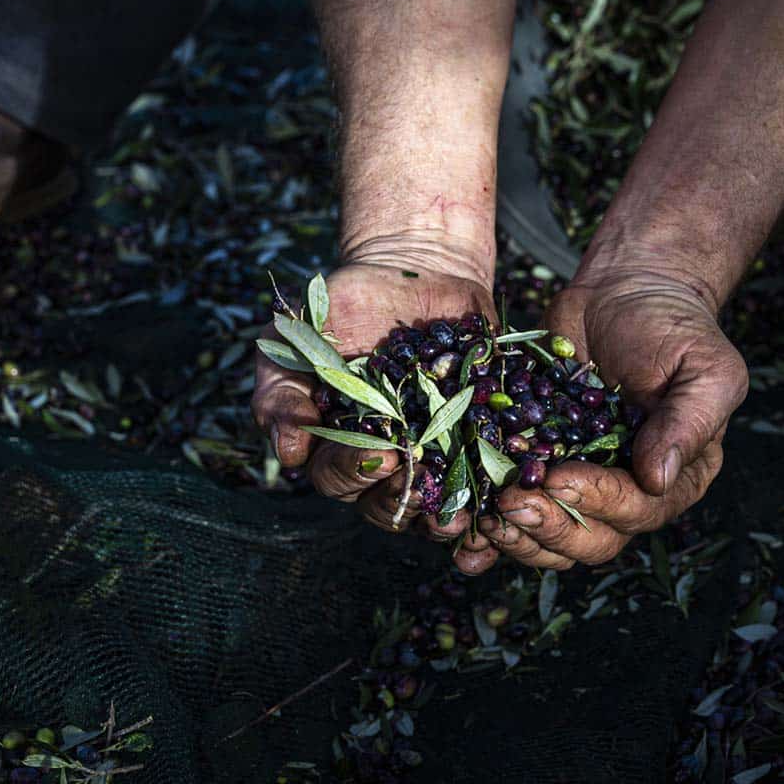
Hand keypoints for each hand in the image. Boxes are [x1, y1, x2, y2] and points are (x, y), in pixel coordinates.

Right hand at [251, 241, 499, 573]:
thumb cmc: (345, 307)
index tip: (378, 452)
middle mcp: (386, 460)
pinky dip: (491, 485)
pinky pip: (485, 470)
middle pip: (385, 504)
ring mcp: (435, 453)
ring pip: (435, 501)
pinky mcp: (479, 435)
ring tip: (459, 511)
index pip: (336, 478)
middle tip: (418, 477)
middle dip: (400, 498)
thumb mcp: (302, 338)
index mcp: (338, 446)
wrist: (413, 272)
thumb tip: (289, 452)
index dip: (353, 471)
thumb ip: (282, 391)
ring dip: (445, 512)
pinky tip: (500, 488)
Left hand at [481, 267, 747, 568]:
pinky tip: (462, 526)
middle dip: (549, 526)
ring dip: (515, 537)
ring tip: (488, 515)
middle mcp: (626, 493)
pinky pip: (513, 509)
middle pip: (590, 540)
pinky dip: (486, 525)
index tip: (561, 477)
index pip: (637, 510)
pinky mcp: (536, 466)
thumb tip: (657, 478)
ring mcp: (578, 483)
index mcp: (674, 479)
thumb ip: (688, 422)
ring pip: (548, 537)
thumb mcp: (704, 369)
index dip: (597, 501)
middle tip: (513, 503)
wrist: (624, 292)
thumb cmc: (673, 328)